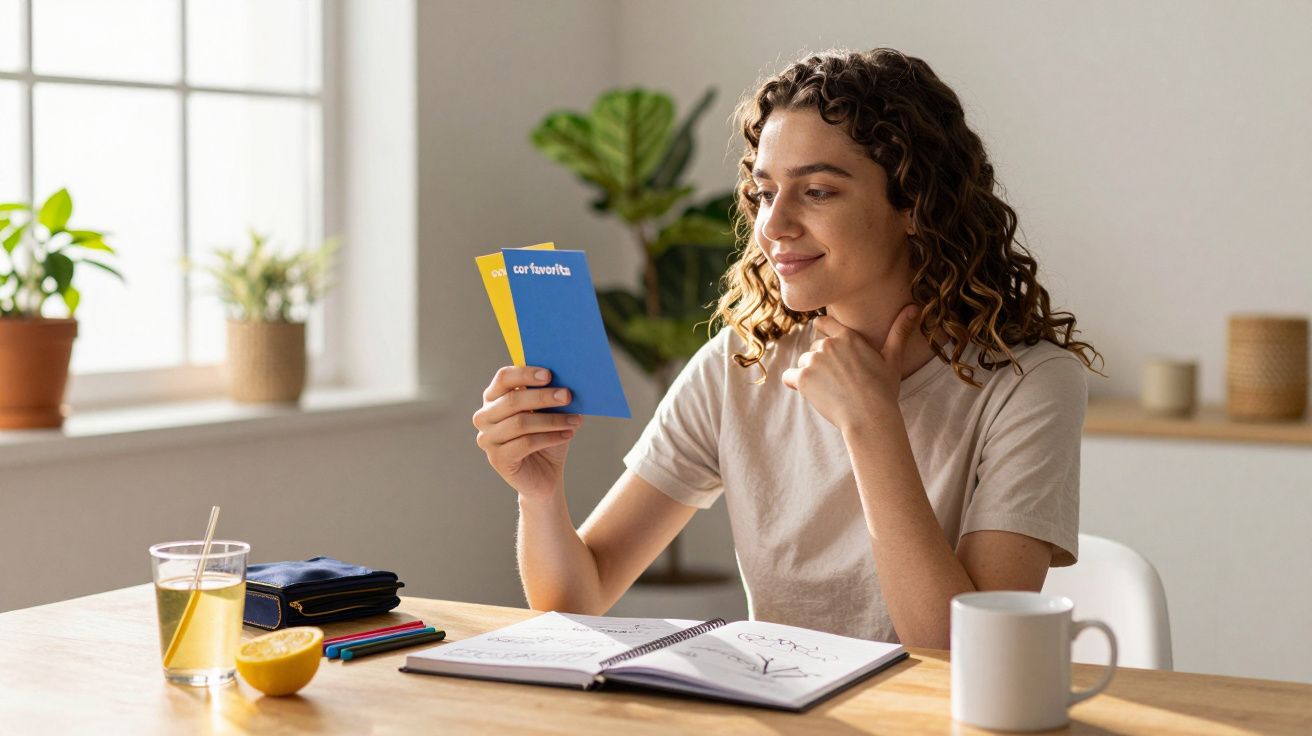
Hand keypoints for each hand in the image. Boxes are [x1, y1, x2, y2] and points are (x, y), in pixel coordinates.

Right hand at [473, 366, 582, 502]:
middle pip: (513, 400)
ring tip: (574, 420)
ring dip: (552, 419)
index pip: (503, 378)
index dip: (525, 374)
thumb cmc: (546, 438)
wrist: (545, 475)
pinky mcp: (497, 459)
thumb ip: (550, 397)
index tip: (549, 375)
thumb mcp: (550, 414)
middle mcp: (485, 416)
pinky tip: (567, 434)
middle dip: (543, 397)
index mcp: (494, 397)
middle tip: (568, 396)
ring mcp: (487, 438)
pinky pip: (526, 443)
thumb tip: (564, 384)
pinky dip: (550, 437)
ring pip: (521, 422)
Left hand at [781, 304, 921, 433]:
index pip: (822, 323)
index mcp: (847, 336)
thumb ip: (899, 332)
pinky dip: (796, 385)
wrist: (869, 417)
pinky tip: (814, 394)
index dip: (822, 334)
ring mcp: (813, 360)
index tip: (827, 349)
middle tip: (839, 381)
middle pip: (813, 348)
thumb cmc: (882, 391)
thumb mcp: (892, 359)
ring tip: (831, 390)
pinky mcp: (802, 378)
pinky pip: (789, 377)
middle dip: (821, 362)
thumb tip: (914, 307)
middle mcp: (827, 344)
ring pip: (803, 363)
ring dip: (811, 375)